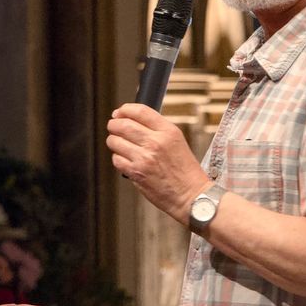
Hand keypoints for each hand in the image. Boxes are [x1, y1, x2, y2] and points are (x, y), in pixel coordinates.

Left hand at [106, 103, 209, 224]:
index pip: (140, 111)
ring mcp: (145, 157)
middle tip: (114, 127)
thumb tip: (131, 119)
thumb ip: (157, 129)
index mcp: (168, 131)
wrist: (192, 196)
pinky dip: (118, 158)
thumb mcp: (177, 141)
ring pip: (115, 141)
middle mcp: (155, 142)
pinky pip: (116, 159)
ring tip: (119, 144)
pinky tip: (126, 160)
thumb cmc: (185, 171)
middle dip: (114, 124)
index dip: (125, 109)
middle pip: (122, 124)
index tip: (119, 113)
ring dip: (113, 141)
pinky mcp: (136, 172)